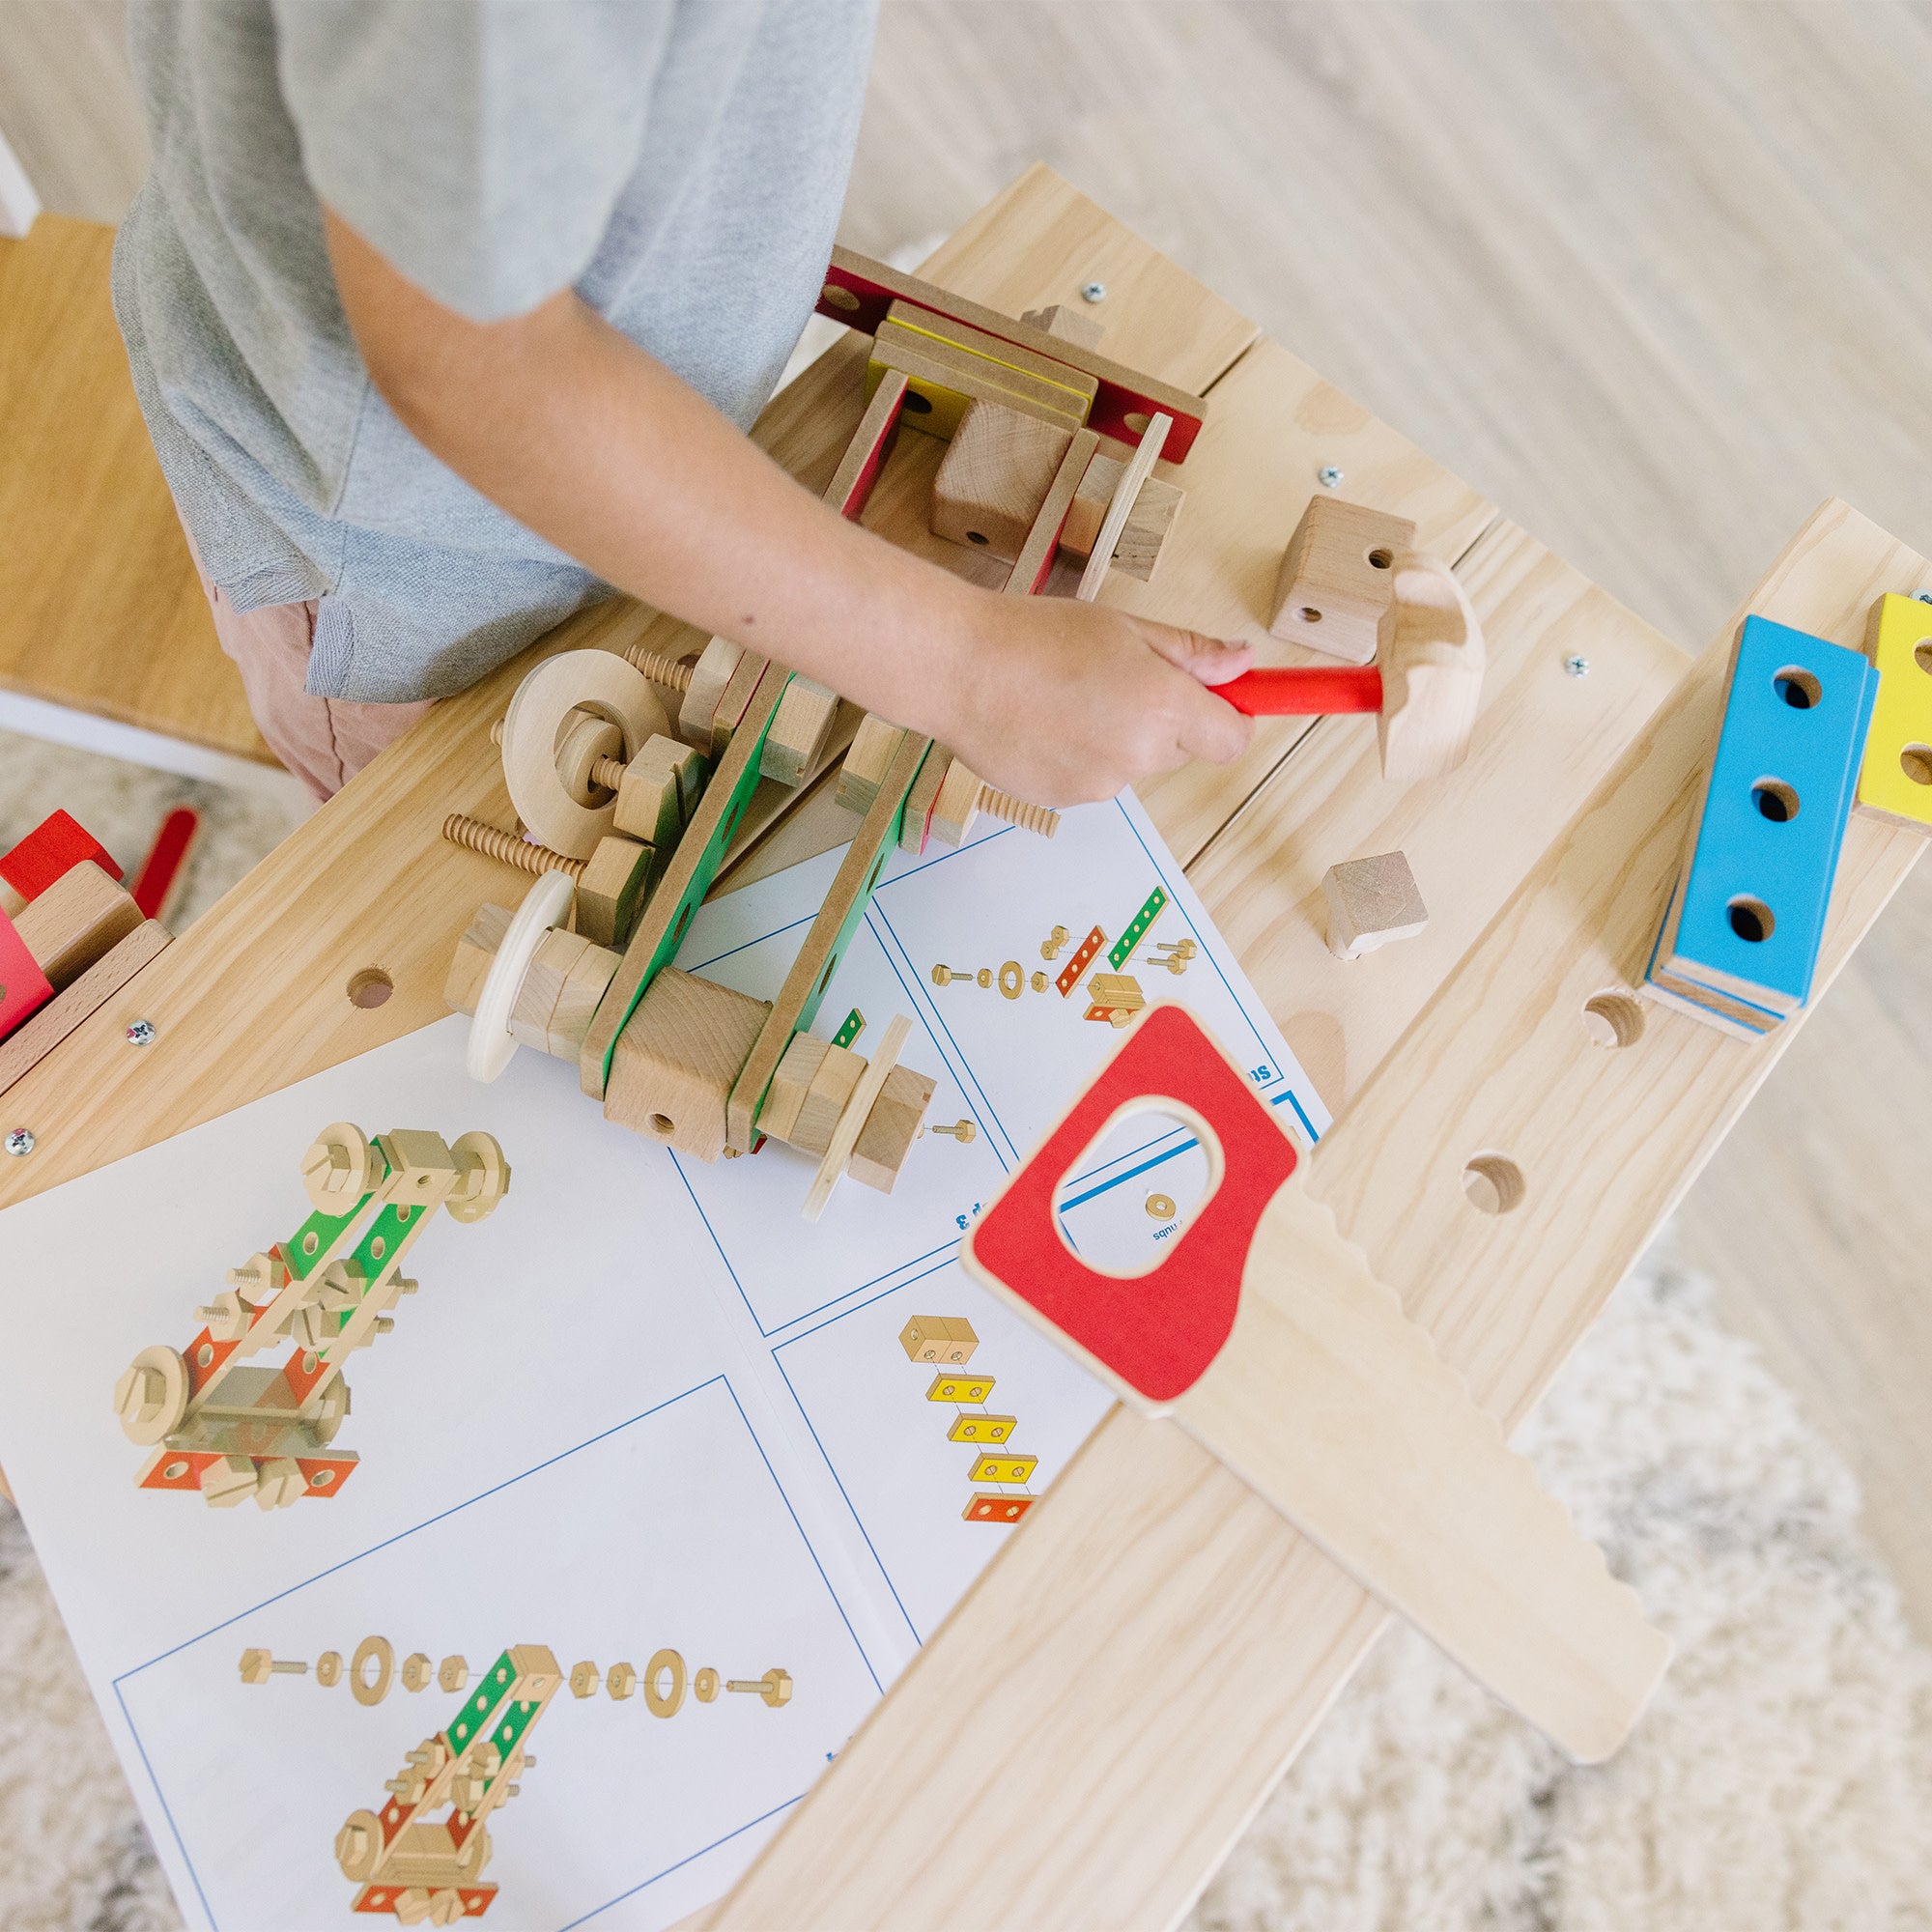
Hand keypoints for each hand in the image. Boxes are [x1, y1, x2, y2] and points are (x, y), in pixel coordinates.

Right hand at [917, 589, 1254, 805]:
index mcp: (1164, 706)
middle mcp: (1139, 756)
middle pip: (1179, 750)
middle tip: (1114, 678)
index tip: (1216, 700)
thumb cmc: (1036, 637)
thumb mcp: (1125, 629)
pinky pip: (1089, 778)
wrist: (958, 670)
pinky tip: (1042, 723)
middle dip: (1161, 720)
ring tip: (1064, 698)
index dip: (1229, 719)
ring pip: (1130, 765)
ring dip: (1114, 739)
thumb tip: (1243, 663)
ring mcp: (1100, 785)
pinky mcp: (1062, 801)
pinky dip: (1076, 756)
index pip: (1231, 740)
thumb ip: (1190, 654)